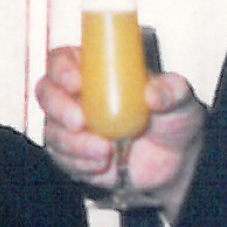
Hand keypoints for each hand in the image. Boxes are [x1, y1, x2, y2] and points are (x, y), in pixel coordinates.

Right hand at [32, 46, 209, 210]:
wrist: (176, 162)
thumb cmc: (173, 119)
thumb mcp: (180, 97)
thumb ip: (171, 90)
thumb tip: (153, 93)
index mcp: (98, 72)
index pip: (63, 60)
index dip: (62, 69)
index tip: (76, 81)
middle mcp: (78, 97)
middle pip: (46, 93)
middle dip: (58, 108)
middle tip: (79, 121)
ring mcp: (73, 128)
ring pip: (53, 132)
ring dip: (74, 144)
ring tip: (106, 151)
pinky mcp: (74, 156)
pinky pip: (64, 160)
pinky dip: (82, 164)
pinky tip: (105, 167)